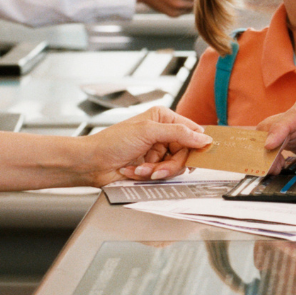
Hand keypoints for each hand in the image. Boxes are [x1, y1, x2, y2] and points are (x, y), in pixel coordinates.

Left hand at [83, 107, 210, 183]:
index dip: (196, 143)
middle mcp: (162, 134)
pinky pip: (162, 175)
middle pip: (185, 153)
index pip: (191, 131)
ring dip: (156, 171)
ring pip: (175, 167)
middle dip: (170, 164)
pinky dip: (147, 176)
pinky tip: (133, 172)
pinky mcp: (152, 167)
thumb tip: (203, 137)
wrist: (93, 163)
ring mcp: (157, 151)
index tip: (202, 154)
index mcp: (163, 118)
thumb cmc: (112, 142)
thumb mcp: (147, 131)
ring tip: (141, 169)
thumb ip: (178, 133)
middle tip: (158, 169)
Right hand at [257, 94, 295, 171]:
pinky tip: (275, 167)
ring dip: (268, 152)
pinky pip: (278, 143)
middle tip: (267, 167)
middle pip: (276, 124)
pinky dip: (273, 155)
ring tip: (271, 171)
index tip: (269, 145)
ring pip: (272, 134)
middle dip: (267, 144)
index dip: (280, 130)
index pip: (295, 116)